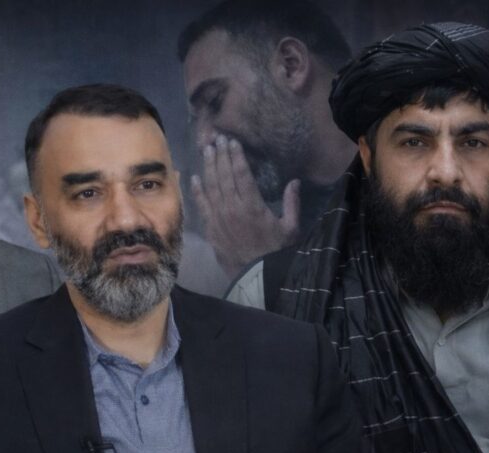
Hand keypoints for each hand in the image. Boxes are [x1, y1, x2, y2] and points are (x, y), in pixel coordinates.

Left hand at [191, 135, 299, 277]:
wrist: (256, 276)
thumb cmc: (276, 251)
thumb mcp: (291, 228)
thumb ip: (292, 203)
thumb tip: (294, 181)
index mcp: (253, 206)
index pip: (242, 174)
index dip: (236, 156)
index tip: (232, 142)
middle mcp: (233, 208)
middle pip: (224, 176)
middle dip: (220, 156)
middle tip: (216, 139)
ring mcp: (219, 218)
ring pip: (211, 187)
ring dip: (208, 167)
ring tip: (207, 150)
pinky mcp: (211, 229)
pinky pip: (202, 205)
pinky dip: (197, 191)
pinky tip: (194, 177)